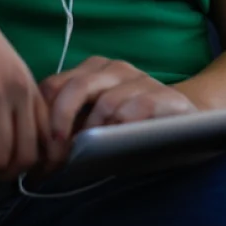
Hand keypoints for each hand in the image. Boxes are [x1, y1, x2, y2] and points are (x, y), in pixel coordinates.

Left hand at [37, 56, 197, 168]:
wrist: (187, 123)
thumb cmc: (131, 127)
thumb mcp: (95, 123)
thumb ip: (71, 127)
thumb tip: (38, 156)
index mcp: (92, 70)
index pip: (54, 86)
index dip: (43, 120)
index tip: (40, 151)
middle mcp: (114, 68)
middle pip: (75, 88)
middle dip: (61, 125)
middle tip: (57, 156)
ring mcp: (141, 79)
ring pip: (106, 103)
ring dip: (93, 134)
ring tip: (88, 156)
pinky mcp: (166, 97)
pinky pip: (139, 109)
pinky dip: (124, 128)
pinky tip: (119, 144)